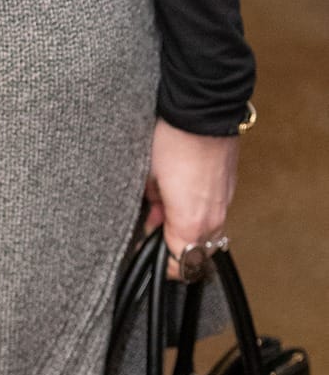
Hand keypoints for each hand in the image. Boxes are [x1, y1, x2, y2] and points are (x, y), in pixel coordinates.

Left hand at [144, 117, 237, 278]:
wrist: (201, 111)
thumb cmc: (172, 140)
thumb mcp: (148, 177)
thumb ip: (152, 205)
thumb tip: (153, 215)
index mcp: (191, 222)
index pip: (180, 263)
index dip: (161, 263)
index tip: (145, 250)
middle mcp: (213, 218)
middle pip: (196, 251)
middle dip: (173, 245)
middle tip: (152, 225)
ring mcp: (225, 202)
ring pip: (206, 231)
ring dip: (186, 226)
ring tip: (163, 202)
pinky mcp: (229, 186)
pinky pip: (213, 210)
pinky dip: (197, 209)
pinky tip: (179, 189)